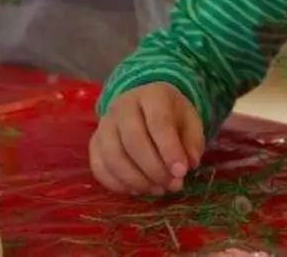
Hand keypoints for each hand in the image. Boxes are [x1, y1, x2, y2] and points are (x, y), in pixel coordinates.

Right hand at [89, 82, 204, 195]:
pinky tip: (137, 190)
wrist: (146, 107)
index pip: (158, 122)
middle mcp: (122, 106)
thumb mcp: (190, 122)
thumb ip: (192, 143)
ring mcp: (104, 124)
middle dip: (154, 169)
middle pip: (133, 140)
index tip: (182, 172)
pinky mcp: (94, 142)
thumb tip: (187, 165)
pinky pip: (99, 167)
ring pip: (113, 157)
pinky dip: (118, 184)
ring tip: (157, 189)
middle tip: (172, 185)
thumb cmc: (171, 116)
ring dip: (137, 180)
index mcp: (151, 96)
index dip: (170, 150)